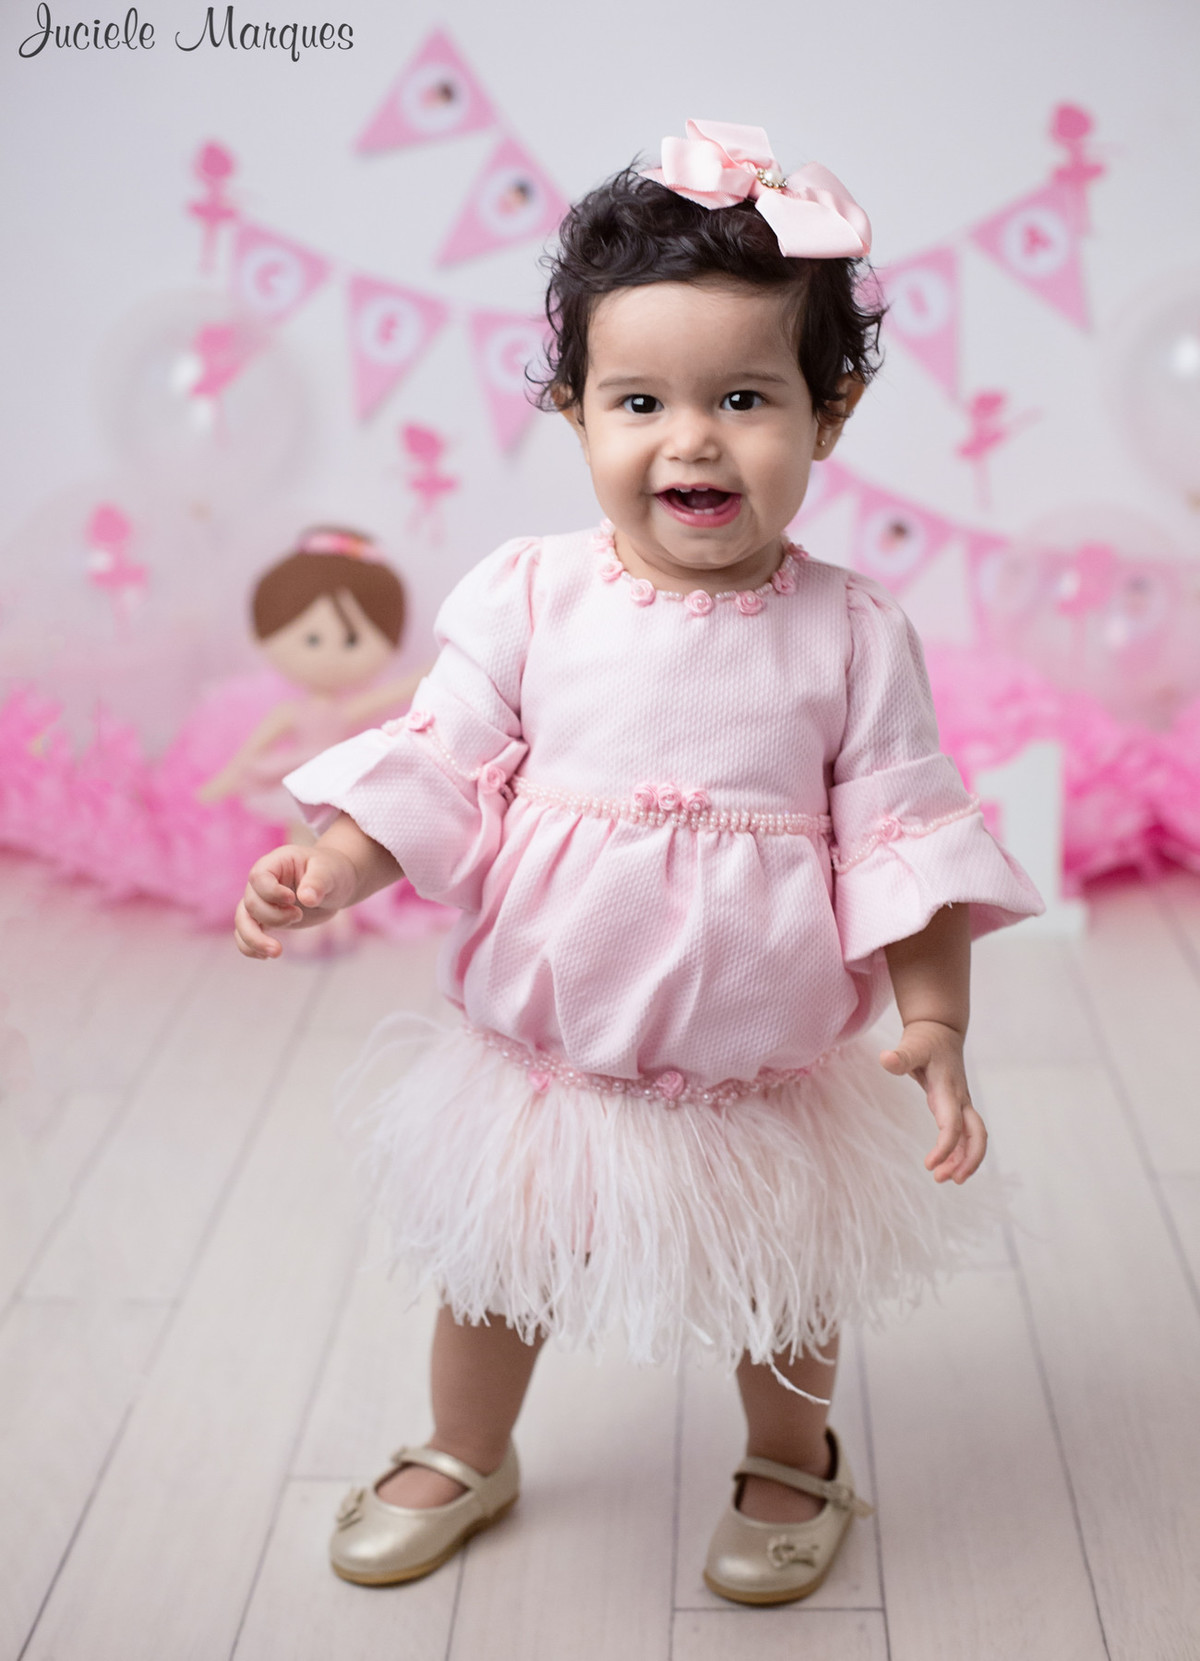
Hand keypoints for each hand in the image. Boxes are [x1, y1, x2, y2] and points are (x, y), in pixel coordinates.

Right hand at [234, 843, 358, 958]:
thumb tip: (307, 899)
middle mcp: (262, 883)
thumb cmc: (331, 871)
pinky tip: (265, 956)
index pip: (259, 877)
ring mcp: (262, 902)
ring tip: (276, 952)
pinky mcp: (266, 920)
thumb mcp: (328, 871)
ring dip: (254, 939)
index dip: (271, 892)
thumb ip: (317, 882)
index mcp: (275, 864)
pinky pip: (246, 934)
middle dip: (273, 916)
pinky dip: (250, 947)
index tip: (292, 899)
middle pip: (251, 903)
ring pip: (242, 921)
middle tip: (299, 916)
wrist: (335, 884)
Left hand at [879, 1019, 986, 1183]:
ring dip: (963, 1160)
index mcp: (948, 1089)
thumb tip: (885, 1059)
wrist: (941, 1030)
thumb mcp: (912, 1045)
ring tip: (942, 1179)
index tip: (928, 1165)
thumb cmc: (925, 1040)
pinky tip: (946, 1166)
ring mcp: (961, 1103)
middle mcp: (959, 1099)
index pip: (952, 1125)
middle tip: (949, 1180)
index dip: (945, 1147)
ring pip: (973, 1137)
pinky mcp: (957, 1106)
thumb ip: (901, 1056)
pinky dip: (958, 1151)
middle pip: (977, 1135)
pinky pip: (964, 1134)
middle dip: (968, 1160)